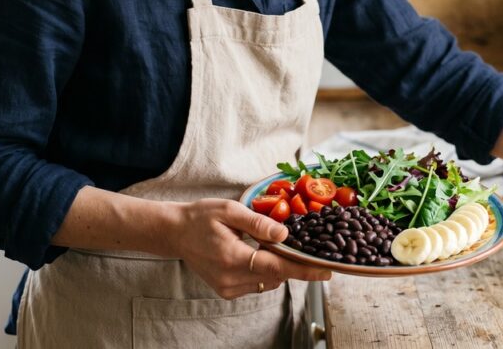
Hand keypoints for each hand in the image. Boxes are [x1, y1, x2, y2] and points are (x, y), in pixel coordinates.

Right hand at [163, 198, 331, 298]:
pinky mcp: (227, 291)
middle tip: (306, 247)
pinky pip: (257, 284)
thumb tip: (285, 233)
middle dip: (294, 263)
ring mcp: (228, 288)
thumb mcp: (230, 211)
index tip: (326, 271)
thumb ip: (258, 223)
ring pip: (269, 281)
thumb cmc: (201, 217)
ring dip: (278, 266)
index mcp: (232, 257)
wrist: (176, 232)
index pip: (277, 267)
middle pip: (276, 276)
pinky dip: (265, 271)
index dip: (304, 270)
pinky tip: (258, 253)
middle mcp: (230, 279)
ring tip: (271, 244)